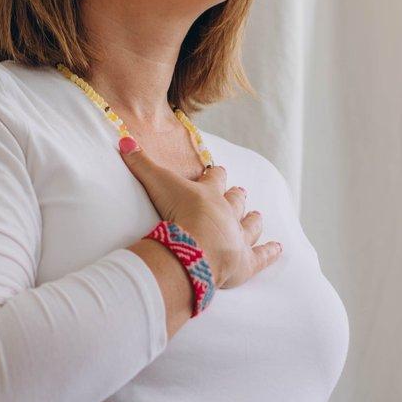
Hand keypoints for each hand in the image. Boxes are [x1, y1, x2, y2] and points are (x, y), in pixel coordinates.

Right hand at [118, 142, 281, 289]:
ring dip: (253, 220)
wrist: (195, 246)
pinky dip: (270, 253)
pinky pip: (262, 256)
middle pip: (236, 200)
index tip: (217, 171)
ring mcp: (238, 237)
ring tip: (257, 216)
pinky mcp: (245, 262)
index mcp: (208, 194)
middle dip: (237, 197)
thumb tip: (123, 139)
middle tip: (240, 192)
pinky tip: (278, 249)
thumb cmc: (178, 213)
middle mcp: (228, 213)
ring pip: (250, 225)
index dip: (216, 176)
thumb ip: (140, 163)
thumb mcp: (156, 183)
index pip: (215, 179)